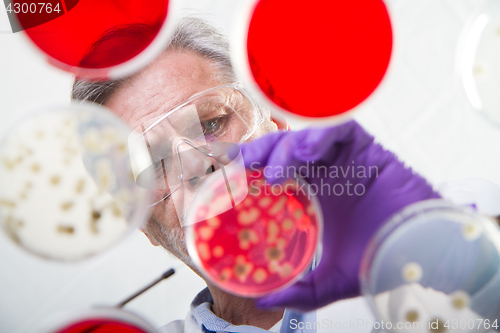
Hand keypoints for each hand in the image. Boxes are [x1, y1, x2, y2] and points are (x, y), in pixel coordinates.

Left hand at [239, 120, 439, 310]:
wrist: (421, 252)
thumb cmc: (379, 259)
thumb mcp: (331, 280)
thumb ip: (301, 290)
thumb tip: (266, 302)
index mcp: (309, 194)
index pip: (271, 171)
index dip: (248, 169)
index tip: (227, 176)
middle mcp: (322, 172)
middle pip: (282, 149)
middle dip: (260, 153)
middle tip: (243, 167)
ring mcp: (342, 158)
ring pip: (305, 137)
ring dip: (285, 148)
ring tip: (273, 172)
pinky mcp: (366, 148)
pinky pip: (339, 129)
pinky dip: (320, 135)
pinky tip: (307, 154)